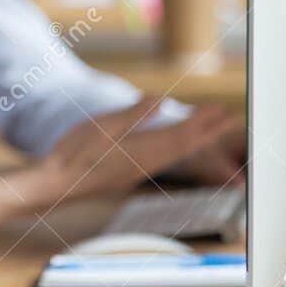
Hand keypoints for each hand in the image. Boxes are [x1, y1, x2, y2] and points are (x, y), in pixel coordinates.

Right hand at [24, 100, 239, 209]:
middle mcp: (145, 163)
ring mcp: (136, 169)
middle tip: (230, 119)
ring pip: (174, 152)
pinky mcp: (127, 172)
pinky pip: (162, 157)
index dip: (204, 123)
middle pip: (184, 145)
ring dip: (195, 139)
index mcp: (141, 151)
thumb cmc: (73, 155)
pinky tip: (174, 143)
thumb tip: (159, 101)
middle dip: (208, 131)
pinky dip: (176, 146)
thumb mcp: (101, 127)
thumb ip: (132, 116)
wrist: (55, 185)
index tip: (223, 112)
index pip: (182, 135)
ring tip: (210, 128)